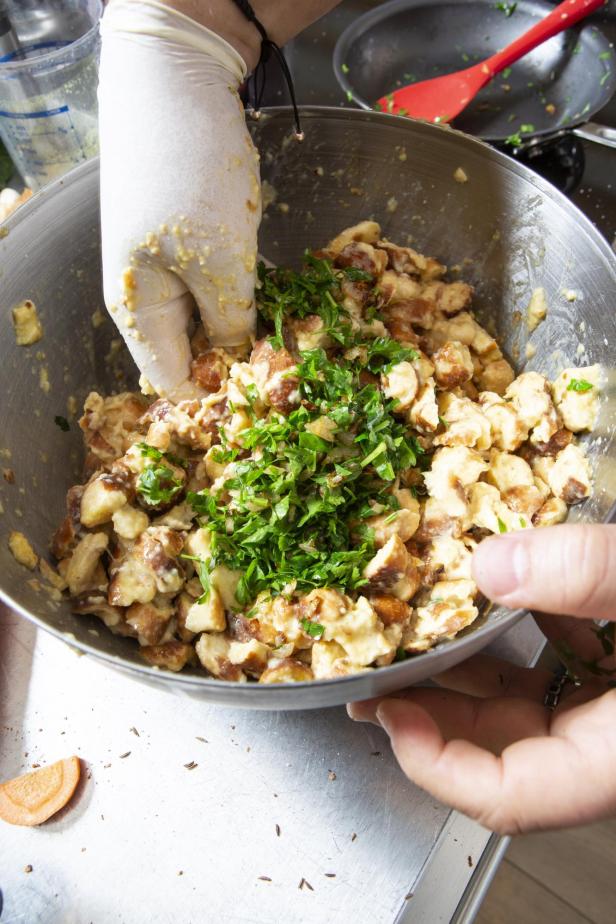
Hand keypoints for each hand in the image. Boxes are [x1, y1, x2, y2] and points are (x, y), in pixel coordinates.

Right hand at [98, 0, 339, 399]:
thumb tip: (246, 363)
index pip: (174, 384)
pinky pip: (222, 284)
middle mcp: (150, 299)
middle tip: (295, 368)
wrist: (178, 83)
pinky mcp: (194, 240)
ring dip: (252, 325)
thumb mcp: (220, 266)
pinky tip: (281, 293)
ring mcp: (171, 266)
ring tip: (297, 333)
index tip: (266, 401)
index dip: (218, 398)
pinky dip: (250, 291)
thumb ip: (233, 325)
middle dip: (241, 361)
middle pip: (194, 353)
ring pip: (214, 317)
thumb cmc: (191, 181)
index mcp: (140, 315)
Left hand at [348, 524, 615, 833]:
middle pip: (501, 747)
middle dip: (431, 705)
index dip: (432, 762)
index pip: (507, 798)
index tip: (385, 712)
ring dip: (470, 664)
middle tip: (377, 667)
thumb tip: (491, 567)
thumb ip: (586, 576)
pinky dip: (526, 633)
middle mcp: (611, 745)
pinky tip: (510, 591)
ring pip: (528, 705)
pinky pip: (563, 669)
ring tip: (420, 628)